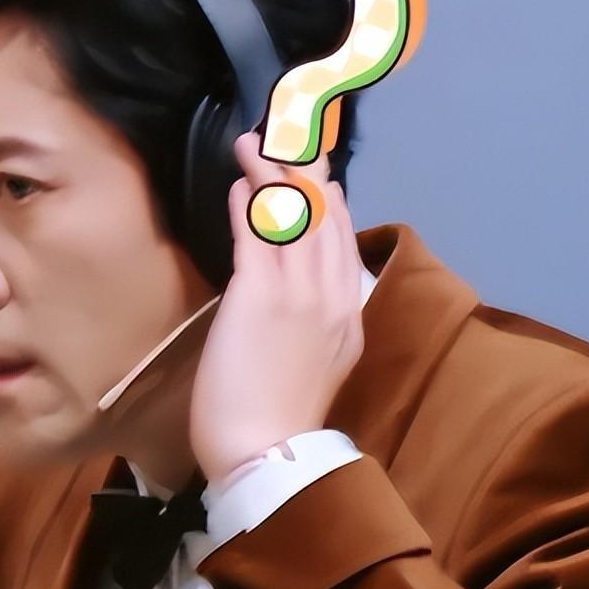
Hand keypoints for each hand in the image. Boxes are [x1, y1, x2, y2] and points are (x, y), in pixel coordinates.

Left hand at [190, 133, 365, 484]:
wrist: (268, 455)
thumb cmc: (279, 422)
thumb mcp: (314, 366)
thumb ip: (311, 324)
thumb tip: (291, 291)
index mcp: (348, 316)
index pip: (343, 241)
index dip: (327, 200)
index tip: (312, 173)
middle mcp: (333, 297)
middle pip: (325, 216)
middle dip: (306, 170)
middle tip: (288, 133)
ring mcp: (300, 293)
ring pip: (294, 215)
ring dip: (273, 171)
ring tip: (255, 140)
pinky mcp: (261, 296)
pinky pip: (258, 233)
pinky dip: (250, 201)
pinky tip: (240, 179)